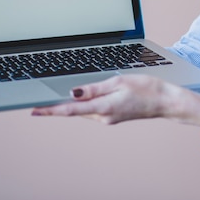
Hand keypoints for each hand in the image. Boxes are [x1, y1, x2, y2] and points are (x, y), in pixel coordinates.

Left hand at [32, 74, 199, 127]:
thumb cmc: (147, 89)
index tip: (34, 111)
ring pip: (83, 111)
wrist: (166, 101)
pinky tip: (79, 99)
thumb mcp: (119, 82)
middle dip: (56, 107)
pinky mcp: (113, 115)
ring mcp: (109, 118)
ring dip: (69, 106)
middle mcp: (104, 116)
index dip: (50, 110)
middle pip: (74, 111)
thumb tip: (73, 93)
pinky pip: (93, 110)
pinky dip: (83, 105)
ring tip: (52, 100)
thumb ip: (94, 89)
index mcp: (104, 108)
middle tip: (36, 102)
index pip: (70, 110)